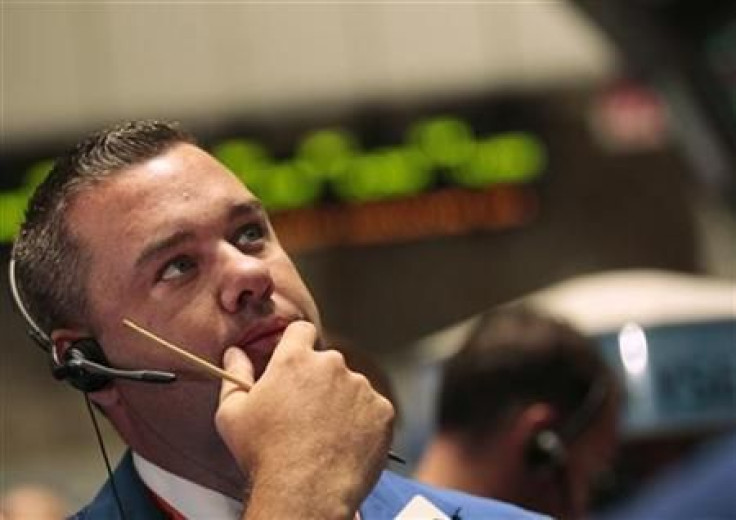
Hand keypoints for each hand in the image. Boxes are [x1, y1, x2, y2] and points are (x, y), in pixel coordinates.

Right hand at [215, 321, 394, 519]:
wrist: (305, 492)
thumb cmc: (265, 454)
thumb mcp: (233, 414)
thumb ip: (235, 376)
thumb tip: (234, 353)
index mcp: (295, 359)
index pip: (302, 331)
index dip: (297, 345)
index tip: (296, 364)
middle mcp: (332, 365)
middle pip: (327, 363)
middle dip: (319, 381)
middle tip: (306, 414)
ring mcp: (361, 387)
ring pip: (352, 387)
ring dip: (342, 403)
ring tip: (326, 436)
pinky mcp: (382, 410)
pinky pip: (373, 410)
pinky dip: (363, 423)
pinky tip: (345, 443)